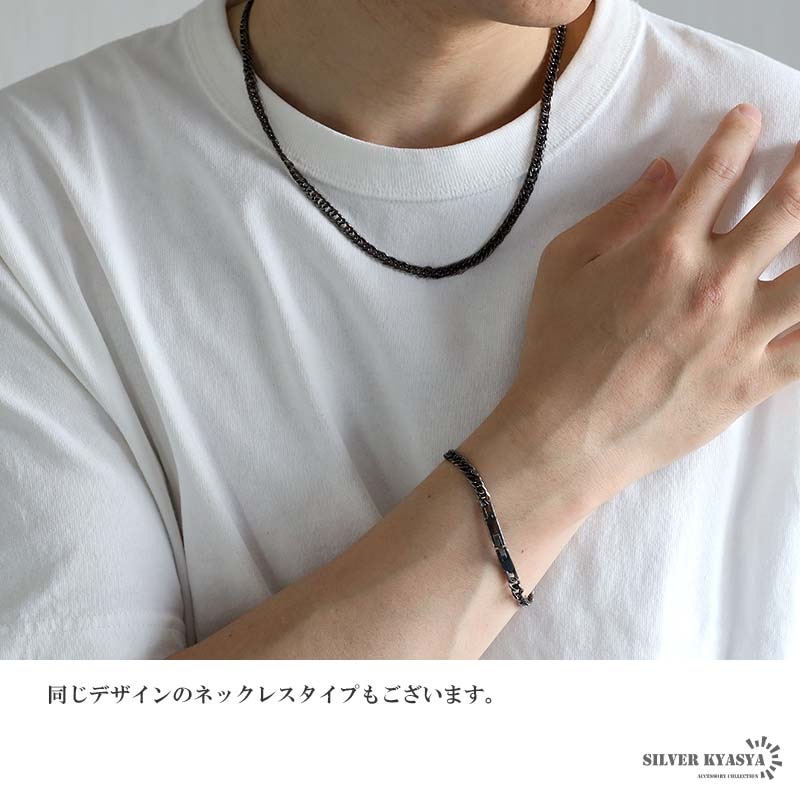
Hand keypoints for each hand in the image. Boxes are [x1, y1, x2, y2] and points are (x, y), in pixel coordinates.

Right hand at [503, 103, 799, 501]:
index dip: (738, 134)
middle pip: (791, 207)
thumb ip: (619, 214)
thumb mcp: (564, 266)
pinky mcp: (752, 381)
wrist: (566, 434)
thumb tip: (665, 173)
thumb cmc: (557, 350)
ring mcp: (741, 335)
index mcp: (665, 249)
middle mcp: (714, 283)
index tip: (748, 119)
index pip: (717, 170)